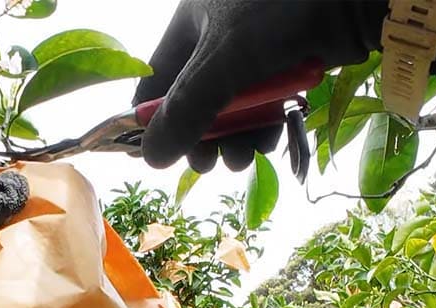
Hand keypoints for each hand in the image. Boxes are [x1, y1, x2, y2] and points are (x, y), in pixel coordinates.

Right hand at [136, 0, 388, 169]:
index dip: (152, 120)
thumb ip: (187, 111)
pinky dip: (261, 127)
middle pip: (193, 101)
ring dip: (233, 140)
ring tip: (241, 160)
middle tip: (208, 164)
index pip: (155, 80)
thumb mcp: (225, 60)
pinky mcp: (285, 63)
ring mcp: (253, 50)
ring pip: (230, 108)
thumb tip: (151, 158)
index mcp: (192, 22)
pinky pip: (261, 105)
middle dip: (201, 137)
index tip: (160, 154)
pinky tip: (266, 142)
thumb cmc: (282, 9)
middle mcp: (216, 35)